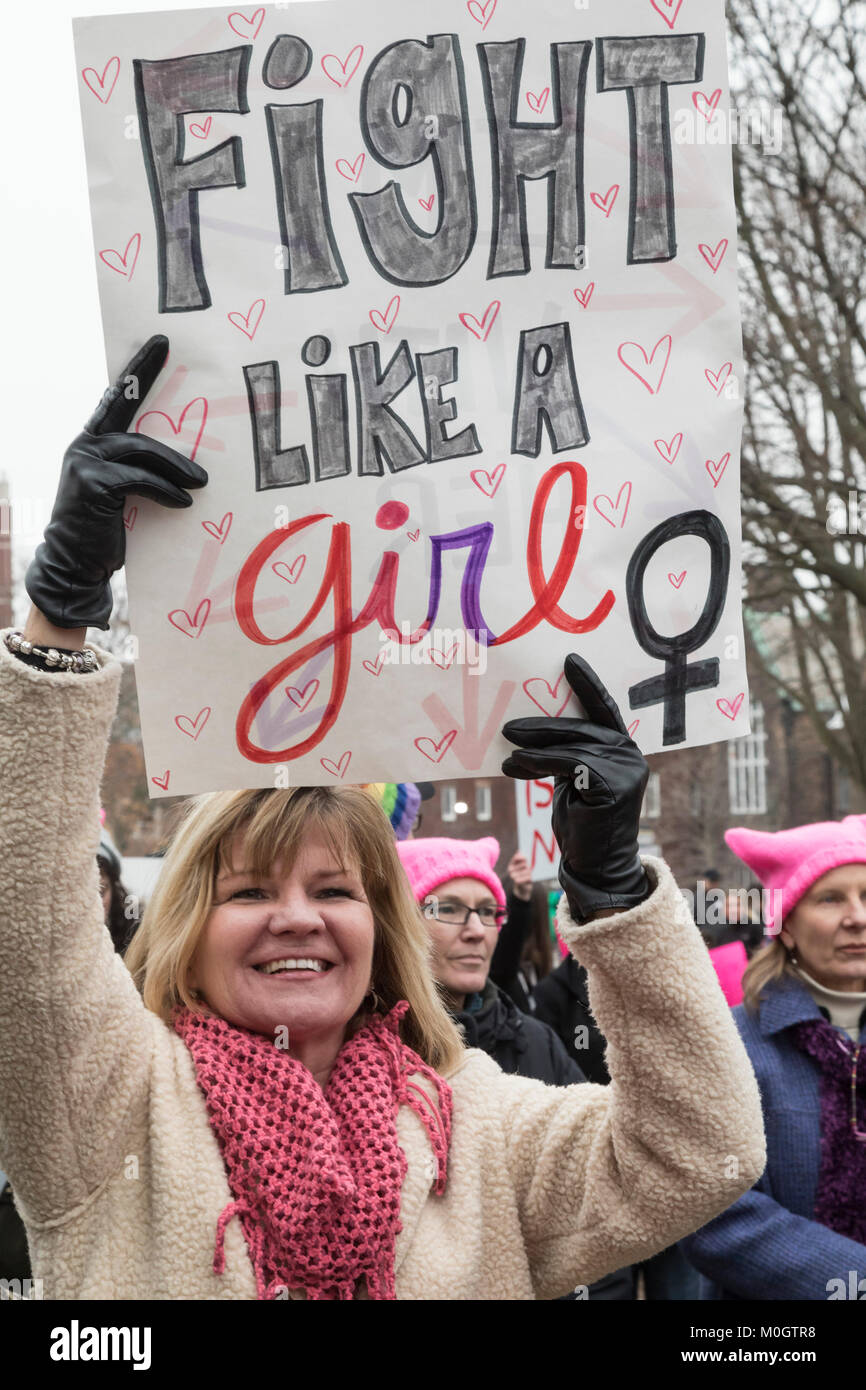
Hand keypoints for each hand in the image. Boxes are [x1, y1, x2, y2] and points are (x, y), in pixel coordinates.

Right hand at [25, 336, 207, 629]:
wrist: (77, 564)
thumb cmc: (108, 529)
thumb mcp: (126, 492)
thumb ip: (142, 468)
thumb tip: (193, 463)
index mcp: (94, 442)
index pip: (117, 398)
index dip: (138, 369)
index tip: (161, 342)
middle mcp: (85, 445)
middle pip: (127, 412)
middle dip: (149, 380)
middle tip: (183, 366)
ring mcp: (84, 462)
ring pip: (140, 450)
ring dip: (176, 466)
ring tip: (203, 481)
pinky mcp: (92, 485)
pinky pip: (139, 479)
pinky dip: (166, 490)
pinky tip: (185, 502)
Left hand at [501, 654, 649, 923]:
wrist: (597, 868)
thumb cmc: (581, 824)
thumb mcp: (572, 781)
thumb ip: (567, 754)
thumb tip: (531, 729)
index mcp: (623, 749)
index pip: (604, 708)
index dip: (587, 683)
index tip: (567, 659)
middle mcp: (630, 754)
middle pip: (581, 726)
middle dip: (543, 724)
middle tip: (508, 726)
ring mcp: (626, 769)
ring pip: (572, 745)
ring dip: (533, 746)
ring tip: (506, 751)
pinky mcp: (613, 785)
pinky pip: (569, 763)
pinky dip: (538, 763)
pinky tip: (515, 766)